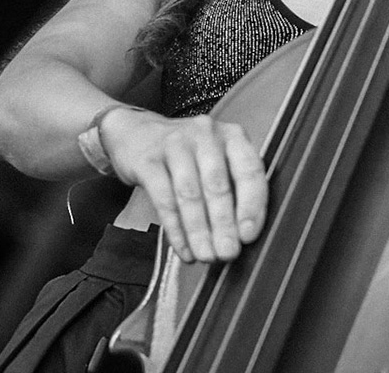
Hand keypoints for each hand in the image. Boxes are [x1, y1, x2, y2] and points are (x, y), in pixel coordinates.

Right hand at [102, 109, 266, 262]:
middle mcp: (205, 135)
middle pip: (217, 184)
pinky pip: (164, 199)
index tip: (248, 235)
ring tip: (205, 255)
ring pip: (189, 194)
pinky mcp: (148, 159)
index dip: (251, 205)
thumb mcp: (217, 162)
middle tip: (227, 252)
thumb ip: (234, 190)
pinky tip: (183, 247)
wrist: (137, 135)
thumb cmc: (188, 156)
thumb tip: (244, 236)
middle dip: (223, 224)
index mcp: (232, 136)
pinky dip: (175, 229)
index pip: (249, 169)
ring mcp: (175, 144)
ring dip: (199, 230)